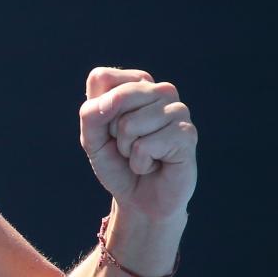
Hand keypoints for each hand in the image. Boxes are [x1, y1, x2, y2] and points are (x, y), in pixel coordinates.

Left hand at [79, 67, 197, 220]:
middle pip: (117, 97)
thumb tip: (111, 102)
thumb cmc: (117, 164)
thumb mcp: (92, 138)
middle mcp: (160, 91)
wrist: (140, 199)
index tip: (109, 128)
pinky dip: (140, 163)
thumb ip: (91, 114)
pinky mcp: (187, 133)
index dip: (96, 109)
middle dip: (112, 131)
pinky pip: (144, 146)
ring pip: (129, 124)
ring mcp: (177, 110)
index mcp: (136, 84)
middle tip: (127, 145)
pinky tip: (156, 165)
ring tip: (143, 155)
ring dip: (127, 149)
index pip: (102, 77)